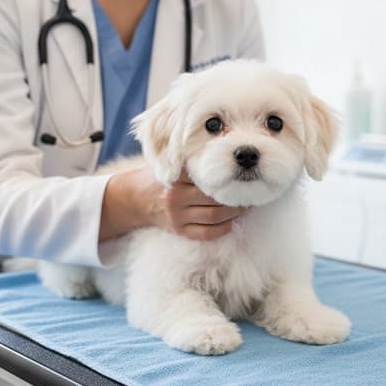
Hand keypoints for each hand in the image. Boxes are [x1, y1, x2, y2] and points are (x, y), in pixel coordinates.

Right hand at [99, 166, 245, 242]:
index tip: (243, 174)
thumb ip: (191, 158)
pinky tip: (232, 221)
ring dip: (234, 213)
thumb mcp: (172, 162)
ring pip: (214, 217)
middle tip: (250, 191)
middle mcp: (175, 198)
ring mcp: (176, 217)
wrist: (135, 198)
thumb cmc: (161, 175)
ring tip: (246, 206)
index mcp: (176, 177)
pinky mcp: (179, 231)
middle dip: (236, 197)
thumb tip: (228, 151)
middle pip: (214, 199)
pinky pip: (206, 234)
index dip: (228, 177)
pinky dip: (223, 228)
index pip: (207, 177)